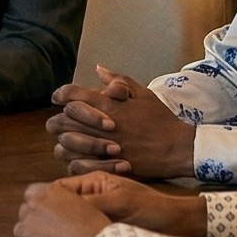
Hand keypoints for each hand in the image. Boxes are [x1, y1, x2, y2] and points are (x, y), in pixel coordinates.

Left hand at [10, 179, 114, 236]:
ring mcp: (27, 228)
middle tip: (49, 234)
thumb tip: (61, 208)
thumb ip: (66, 202)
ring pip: (19, 231)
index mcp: (50, 192)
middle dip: (34, 222)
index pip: (32, 193)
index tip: (48, 215)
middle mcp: (35, 206)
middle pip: (24, 213)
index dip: (39, 205)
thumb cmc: (97, 229)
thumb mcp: (85, 204)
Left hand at [47, 65, 195, 178]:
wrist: (178, 148)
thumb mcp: (143, 94)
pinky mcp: (106, 167)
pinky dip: (74, 162)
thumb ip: (119, 81)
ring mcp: (101, 148)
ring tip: (72, 141)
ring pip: (63, 145)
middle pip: (60, 121)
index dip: (61, 94)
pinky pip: (76, 166)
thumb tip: (99, 69)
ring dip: (65, 142)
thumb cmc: (161, 120)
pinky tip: (81, 158)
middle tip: (64, 122)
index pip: (71, 95)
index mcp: (107, 105)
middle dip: (59, 120)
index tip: (58, 98)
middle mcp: (100, 126)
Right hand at [49, 172, 206, 236]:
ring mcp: (92, 217)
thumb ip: (93, 202)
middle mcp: (89, 198)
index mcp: (92, 184)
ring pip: (64, 223)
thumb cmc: (152, 209)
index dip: (47, 201)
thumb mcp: (121, 202)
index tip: (40, 215)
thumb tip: (63, 210)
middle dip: (48, 217)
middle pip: (57, 206)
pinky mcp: (97, 235)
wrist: (176, 227)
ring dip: (57, 232)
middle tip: (42, 230)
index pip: (58, 189)